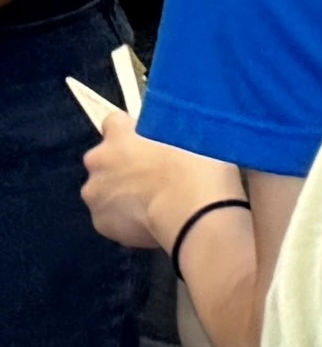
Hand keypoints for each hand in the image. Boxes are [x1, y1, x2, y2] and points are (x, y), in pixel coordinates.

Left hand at [82, 118, 234, 257]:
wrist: (195, 214)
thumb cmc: (201, 168)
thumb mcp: (194, 135)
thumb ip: (171, 133)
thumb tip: (173, 136)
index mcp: (119, 135)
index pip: (115, 122)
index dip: (133, 131)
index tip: (152, 141)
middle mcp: (98, 162)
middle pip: (105, 159)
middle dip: (124, 165)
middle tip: (158, 175)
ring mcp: (96, 196)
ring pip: (106, 190)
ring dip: (124, 193)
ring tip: (157, 203)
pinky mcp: (102, 224)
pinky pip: (113, 218)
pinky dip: (128, 219)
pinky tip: (153, 222)